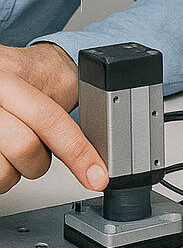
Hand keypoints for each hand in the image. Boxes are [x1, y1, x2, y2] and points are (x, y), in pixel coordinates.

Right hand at [0, 44, 107, 194]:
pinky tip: (3, 155)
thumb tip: (108, 137)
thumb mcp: (48, 78)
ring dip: (16, 170)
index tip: (98, 177)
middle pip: (25, 148)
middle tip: (38, 150)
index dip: (78, 152)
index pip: (50, 120)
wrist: (4, 71)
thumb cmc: (29, 75)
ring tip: (15, 149)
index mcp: (9, 79)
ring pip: (4, 171)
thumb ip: (64, 104)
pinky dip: (3, 173)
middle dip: (38, 160)